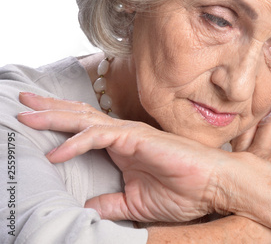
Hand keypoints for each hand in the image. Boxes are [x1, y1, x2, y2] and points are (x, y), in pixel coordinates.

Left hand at [17, 92, 226, 222]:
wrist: (211, 187)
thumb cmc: (182, 192)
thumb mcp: (133, 203)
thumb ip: (108, 202)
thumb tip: (84, 208)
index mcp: (122, 147)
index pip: (83, 129)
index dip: (58, 123)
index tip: (33, 120)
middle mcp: (123, 135)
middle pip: (79, 116)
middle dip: (48, 109)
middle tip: (20, 100)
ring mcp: (130, 134)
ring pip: (85, 120)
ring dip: (54, 117)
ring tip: (26, 116)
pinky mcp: (137, 138)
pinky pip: (100, 136)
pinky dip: (77, 143)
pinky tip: (57, 153)